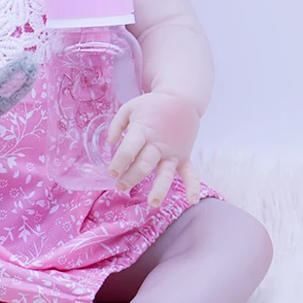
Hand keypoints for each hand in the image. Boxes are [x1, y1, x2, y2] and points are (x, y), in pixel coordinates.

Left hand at [106, 92, 202, 206]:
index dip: (119, 162)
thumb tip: (110, 143)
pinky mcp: (184, 156)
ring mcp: (172, 152)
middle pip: (144, 165)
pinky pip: (190, 173)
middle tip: (120, 186)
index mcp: (143, 131)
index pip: (129, 150)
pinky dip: (192, 187)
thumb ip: (116, 124)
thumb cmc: (152, 105)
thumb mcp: (129, 107)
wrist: (182, 100)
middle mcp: (158, 144)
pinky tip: (192, 200)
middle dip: (131, 177)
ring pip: (165, 173)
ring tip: (152, 203)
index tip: (112, 172)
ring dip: (159, 189)